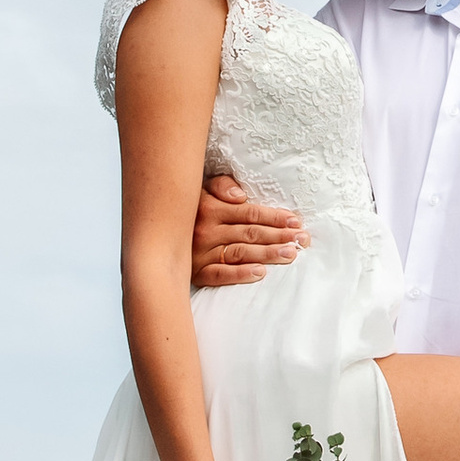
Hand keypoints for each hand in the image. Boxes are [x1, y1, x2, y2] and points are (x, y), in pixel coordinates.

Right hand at [192, 172, 306, 290]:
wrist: (157, 236)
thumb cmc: (189, 211)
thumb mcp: (201, 190)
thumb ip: (220, 185)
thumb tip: (240, 196)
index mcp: (210, 207)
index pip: (250, 213)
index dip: (275, 217)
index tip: (296, 222)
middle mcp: (205, 230)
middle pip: (250, 233)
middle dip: (280, 236)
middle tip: (302, 240)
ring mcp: (200, 253)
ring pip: (240, 252)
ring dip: (267, 254)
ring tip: (290, 254)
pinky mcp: (196, 273)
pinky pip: (220, 275)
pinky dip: (240, 274)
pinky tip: (261, 272)